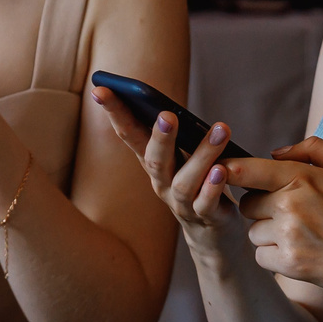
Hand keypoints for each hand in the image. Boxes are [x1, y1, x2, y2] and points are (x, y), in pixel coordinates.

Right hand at [94, 86, 242, 236]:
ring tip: (220, 130)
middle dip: (160, 138)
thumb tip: (168, 106)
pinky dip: (213, 187)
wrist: (211, 232)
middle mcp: (162, 182)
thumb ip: (174, 135)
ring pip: (185, 182)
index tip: (100, 89)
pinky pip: (206, 204)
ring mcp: (181, 203)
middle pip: (155, 160)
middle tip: (167, 115)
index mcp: (152, 161)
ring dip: (202, 155)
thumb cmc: (196, 182)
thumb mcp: (181, 156)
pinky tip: (222, 170)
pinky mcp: (206, 218)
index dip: (115, 113)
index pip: (129, 134)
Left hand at [223, 137, 322, 304]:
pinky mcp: (291, 266)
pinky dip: (274, 257)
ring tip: (303, 235)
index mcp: (304, 178)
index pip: (249, 170)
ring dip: (269, 233)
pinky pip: (261, 257)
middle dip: (264, 206)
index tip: (218, 171)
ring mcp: (289, 238)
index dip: (229, 170)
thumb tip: (276, 151)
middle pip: (249, 203)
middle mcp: (291, 206)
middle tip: (293, 212)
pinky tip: (302, 252)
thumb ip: (315, 150)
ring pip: (254, 232)